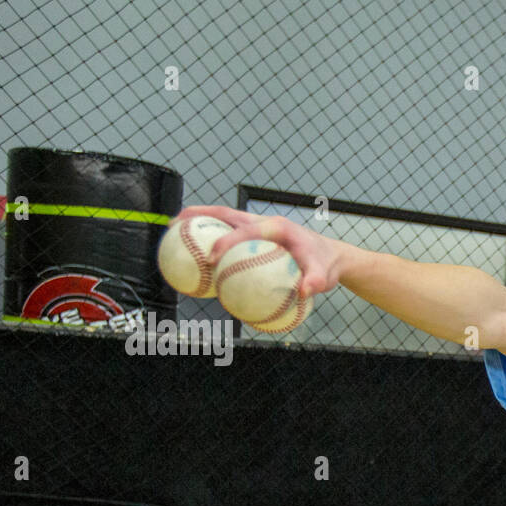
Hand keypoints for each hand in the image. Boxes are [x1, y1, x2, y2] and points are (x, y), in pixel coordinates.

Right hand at [174, 205, 346, 298]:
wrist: (331, 256)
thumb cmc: (326, 265)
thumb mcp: (324, 276)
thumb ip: (315, 282)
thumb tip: (303, 291)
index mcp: (278, 227)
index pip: (246, 230)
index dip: (227, 241)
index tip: (212, 258)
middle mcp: (264, 222)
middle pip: (225, 214)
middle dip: (199, 216)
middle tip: (175, 226)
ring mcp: (258, 226)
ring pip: (223, 220)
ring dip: (199, 223)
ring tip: (174, 233)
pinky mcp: (255, 235)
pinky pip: (228, 234)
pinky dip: (210, 239)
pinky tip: (195, 257)